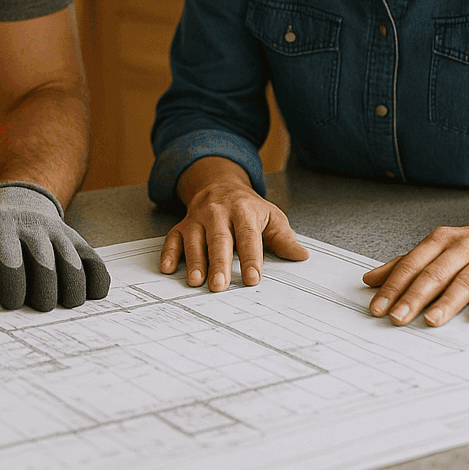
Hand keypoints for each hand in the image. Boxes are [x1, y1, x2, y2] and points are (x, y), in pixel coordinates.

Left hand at [0, 181, 110, 310]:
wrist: (20, 202)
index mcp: (0, 228)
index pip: (10, 262)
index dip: (13, 288)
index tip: (12, 305)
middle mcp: (32, 227)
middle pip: (45, 265)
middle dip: (44, 293)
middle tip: (39, 307)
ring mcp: (58, 233)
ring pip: (73, 263)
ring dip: (72, 290)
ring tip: (64, 305)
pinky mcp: (77, 241)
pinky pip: (94, 260)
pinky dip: (96, 280)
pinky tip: (89, 295)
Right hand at [160, 160, 307, 290]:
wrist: (219, 184)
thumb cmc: (247, 207)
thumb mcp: (271, 216)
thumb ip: (284, 238)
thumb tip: (301, 256)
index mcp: (243, 211)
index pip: (248, 236)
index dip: (251, 258)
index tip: (253, 278)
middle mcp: (218, 213)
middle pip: (219, 240)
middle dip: (219, 263)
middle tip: (219, 285)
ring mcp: (198, 219)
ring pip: (194, 240)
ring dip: (194, 261)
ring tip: (196, 281)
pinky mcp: (182, 225)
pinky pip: (173, 238)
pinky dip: (169, 253)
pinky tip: (168, 268)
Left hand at [363, 209, 468, 326]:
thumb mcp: (439, 247)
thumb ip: (406, 264)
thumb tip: (370, 280)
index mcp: (441, 242)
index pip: (411, 265)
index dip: (393, 287)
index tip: (378, 307)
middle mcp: (463, 248)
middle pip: (434, 274)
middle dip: (413, 297)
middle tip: (396, 318)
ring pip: (465, 281)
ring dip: (447, 302)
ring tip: (431, 320)